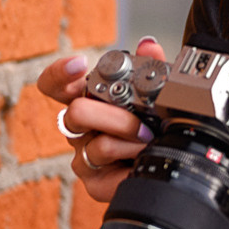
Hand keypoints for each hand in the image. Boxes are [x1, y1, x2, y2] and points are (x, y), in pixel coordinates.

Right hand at [35, 37, 164, 202]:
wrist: (172, 166)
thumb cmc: (157, 126)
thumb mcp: (158, 96)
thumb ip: (152, 69)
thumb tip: (148, 45)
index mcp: (88, 101)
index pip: (55, 85)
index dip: (59, 74)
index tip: (78, 64)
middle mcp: (80, 129)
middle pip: (76, 113)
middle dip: (114, 115)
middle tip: (142, 121)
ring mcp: (84, 157)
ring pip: (99, 145)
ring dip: (132, 142)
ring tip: (151, 140)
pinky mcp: (95, 183)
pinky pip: (110, 174)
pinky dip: (133, 164)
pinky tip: (144, 160)